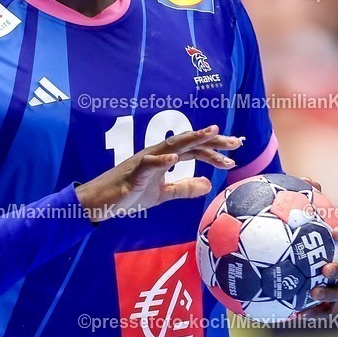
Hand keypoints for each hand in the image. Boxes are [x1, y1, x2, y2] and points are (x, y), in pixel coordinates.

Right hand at [76, 124, 241, 221]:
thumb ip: (184, 188)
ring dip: (192, 138)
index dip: (215, 150)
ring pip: (172, 145)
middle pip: (189, 143)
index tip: (236, 152)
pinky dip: (161, 160)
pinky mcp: (133, 173)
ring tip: (211, 133)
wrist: (100, 203)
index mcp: (165, 158)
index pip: (195, 151)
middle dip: (213, 141)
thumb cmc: (129, 195)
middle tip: (237, 141)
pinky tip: (175, 158)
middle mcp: (158, 154)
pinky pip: (148, 164)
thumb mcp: (162, 194)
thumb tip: (209, 184)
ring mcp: (145, 161)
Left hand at [301, 178, 337, 312]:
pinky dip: (316, 311)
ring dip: (332, 292)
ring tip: (313, 291)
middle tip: (324, 268)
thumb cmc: (308, 230)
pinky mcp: (331, 299)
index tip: (334, 232)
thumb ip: (308, 198)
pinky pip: (327, 308)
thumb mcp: (306, 213)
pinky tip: (299, 313)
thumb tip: (305, 179)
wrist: (304, 252)